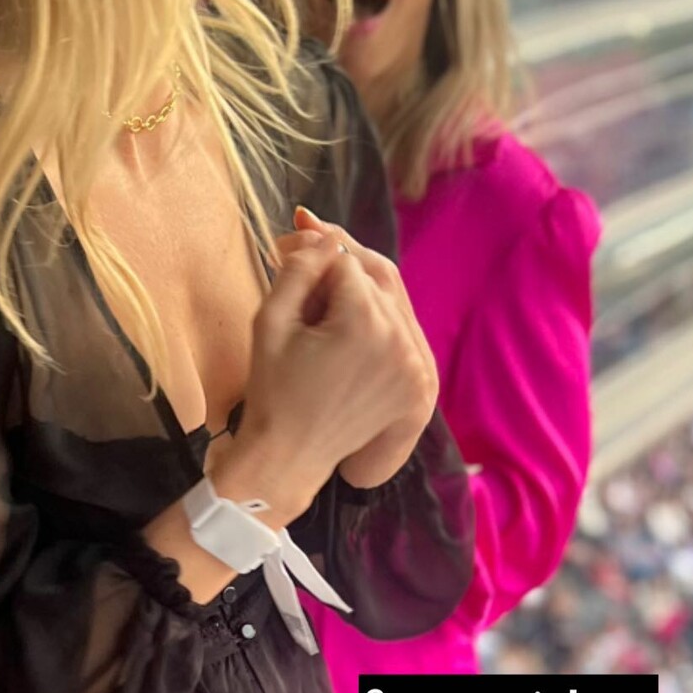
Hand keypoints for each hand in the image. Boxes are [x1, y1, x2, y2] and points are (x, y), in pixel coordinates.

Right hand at [215, 208, 437, 519]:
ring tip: (320, 282)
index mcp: (364, 323)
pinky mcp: (421, 382)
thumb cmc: (272, 389)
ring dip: (359, 283)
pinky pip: (404, 328)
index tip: (280, 247)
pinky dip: (380, 313)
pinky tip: (349, 309)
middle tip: (298, 247)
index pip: (342, 260)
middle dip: (338, 259)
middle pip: (374, 272)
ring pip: (392, 297)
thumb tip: (323, 236)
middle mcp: (401, 340)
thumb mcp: (270, 320)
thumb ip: (298, 268)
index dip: (310, 250)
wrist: (289, 456)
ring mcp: (418, 364)